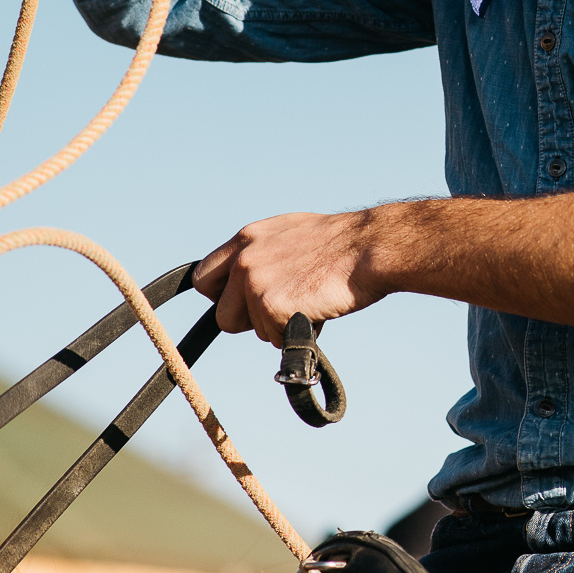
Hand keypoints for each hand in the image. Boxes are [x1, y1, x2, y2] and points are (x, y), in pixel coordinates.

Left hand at [193, 210, 390, 343]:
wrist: (369, 248)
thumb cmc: (343, 245)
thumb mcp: (291, 234)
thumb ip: (264, 253)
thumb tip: (253, 278)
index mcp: (247, 238)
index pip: (204, 277)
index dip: (222, 297)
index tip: (239, 304)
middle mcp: (244, 260)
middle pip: (222, 313)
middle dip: (248, 320)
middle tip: (279, 311)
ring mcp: (255, 283)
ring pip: (252, 329)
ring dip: (277, 326)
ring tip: (308, 303)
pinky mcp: (271, 306)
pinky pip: (274, 338)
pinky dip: (295, 333)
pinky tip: (316, 309)